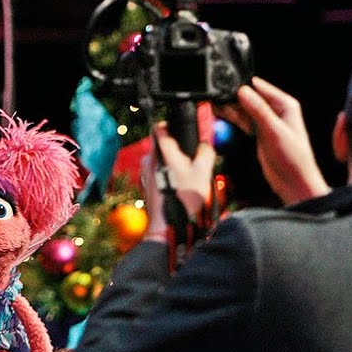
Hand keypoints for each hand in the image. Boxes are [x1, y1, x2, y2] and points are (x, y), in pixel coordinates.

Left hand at [141, 120, 215, 241]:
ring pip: (162, 160)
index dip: (171, 125)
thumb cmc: (183, 198)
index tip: (181, 130)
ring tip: (189, 177)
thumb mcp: (203, 172)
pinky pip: (159, 172)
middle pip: (162, 145)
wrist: (168, 226)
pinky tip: (181, 187)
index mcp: (161, 152)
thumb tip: (205, 144)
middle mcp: (149, 160)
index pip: (159, 127)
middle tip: (192, 159)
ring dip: (174, 164)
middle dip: (178, 149)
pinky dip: (169, 175)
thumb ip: (205, 152)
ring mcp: (145, 173)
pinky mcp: (147, 185)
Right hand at [216, 77, 330, 204]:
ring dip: (230, 108)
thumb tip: (244, 92)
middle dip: (233, 97)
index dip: (242, 86)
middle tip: (215, 97)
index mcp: (285, 105)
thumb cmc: (295, 159)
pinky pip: (242, 121)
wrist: (294, 182)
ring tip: (214, 105)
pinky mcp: (259, 133)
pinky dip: (232, 118)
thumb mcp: (275, 131)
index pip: (259, 87)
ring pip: (243, 109)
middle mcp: (275, 111)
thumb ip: (259, 110)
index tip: (225, 86)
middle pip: (249, 97)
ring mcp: (266, 122)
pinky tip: (220, 115)